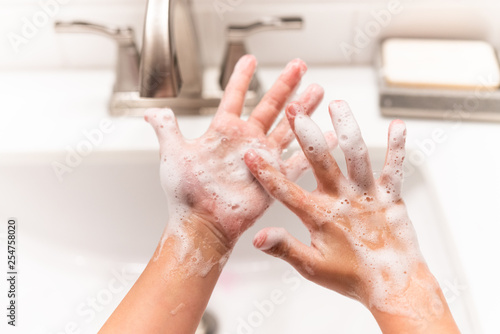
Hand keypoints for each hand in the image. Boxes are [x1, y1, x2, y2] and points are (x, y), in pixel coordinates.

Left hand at [145, 55, 325, 248]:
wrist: (202, 223)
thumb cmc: (185, 193)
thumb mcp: (173, 155)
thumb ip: (167, 130)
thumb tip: (152, 112)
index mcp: (223, 132)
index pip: (234, 96)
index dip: (242, 77)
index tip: (250, 59)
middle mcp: (245, 141)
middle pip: (269, 106)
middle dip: (285, 85)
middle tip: (300, 65)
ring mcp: (261, 158)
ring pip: (287, 127)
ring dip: (302, 110)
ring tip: (318, 91)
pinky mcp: (274, 177)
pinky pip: (298, 161)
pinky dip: (313, 148)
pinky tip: (327, 135)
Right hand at [244, 101, 458, 330]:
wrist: (394, 287)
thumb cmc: (351, 278)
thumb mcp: (311, 266)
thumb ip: (284, 248)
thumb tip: (258, 237)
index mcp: (320, 217)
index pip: (285, 190)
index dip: (266, 171)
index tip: (251, 153)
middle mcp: (343, 200)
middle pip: (321, 161)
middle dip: (306, 133)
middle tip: (295, 110)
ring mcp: (368, 196)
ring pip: (356, 155)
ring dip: (346, 128)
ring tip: (336, 104)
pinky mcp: (391, 197)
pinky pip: (394, 168)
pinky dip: (396, 147)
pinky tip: (397, 124)